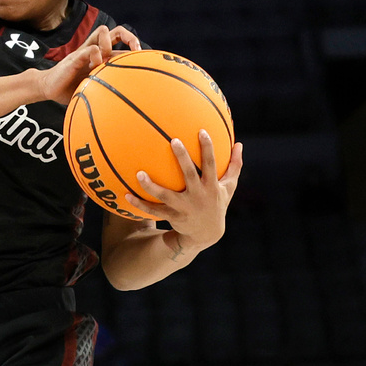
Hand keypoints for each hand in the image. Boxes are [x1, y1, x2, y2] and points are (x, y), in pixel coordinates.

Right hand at [36, 24, 139, 103]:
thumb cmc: (72, 89)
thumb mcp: (94, 86)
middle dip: (130, 37)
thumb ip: (109, 86)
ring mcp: (85, 51)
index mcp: (102, 56)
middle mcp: (95, 49)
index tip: (146, 59)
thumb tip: (132, 99)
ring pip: (103, 32)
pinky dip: (96, 56)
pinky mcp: (75, 56)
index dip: (135, 47)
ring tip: (110, 57)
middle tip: (137, 50)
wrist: (48, 88)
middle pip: (117, 31)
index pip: (122, 43)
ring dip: (110, 42)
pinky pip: (90, 49)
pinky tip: (95, 67)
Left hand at [127, 130, 243, 251]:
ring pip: (166, 196)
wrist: (207, 233)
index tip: (202, 132)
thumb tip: (239, 144)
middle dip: (182, 158)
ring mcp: (184, 207)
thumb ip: (234, 166)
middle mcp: (198, 196)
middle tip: (173, 141)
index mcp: (211, 186)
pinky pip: (154, 210)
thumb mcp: (228, 187)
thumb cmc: (217, 203)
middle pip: (189, 175)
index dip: (208, 149)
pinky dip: (140, 204)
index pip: (211, 165)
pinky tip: (126, 195)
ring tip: (139, 173)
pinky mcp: (172, 216)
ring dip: (152, 186)